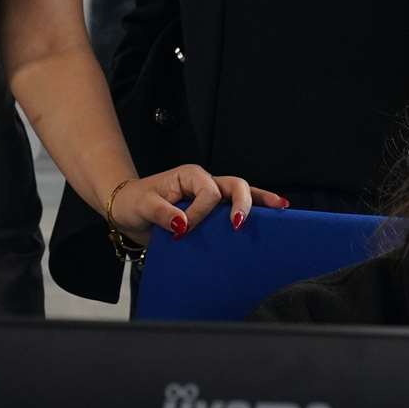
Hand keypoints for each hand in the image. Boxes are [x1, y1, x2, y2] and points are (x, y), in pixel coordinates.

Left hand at [108, 165, 285, 244]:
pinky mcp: (212, 212)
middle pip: (233, 185)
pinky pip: (235, 208)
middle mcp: (204, 183)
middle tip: (239, 224)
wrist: (128, 209)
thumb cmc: (134, 203)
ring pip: (241, 194)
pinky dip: (254, 210)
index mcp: (190, 177)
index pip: (208, 193)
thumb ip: (162, 213)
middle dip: (242, 203)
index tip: (183, 230)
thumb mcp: (142, 206)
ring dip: (260, 201)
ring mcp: (211, 196)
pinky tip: (273, 214)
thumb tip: (183, 225)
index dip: (200, 213)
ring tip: (280, 208)